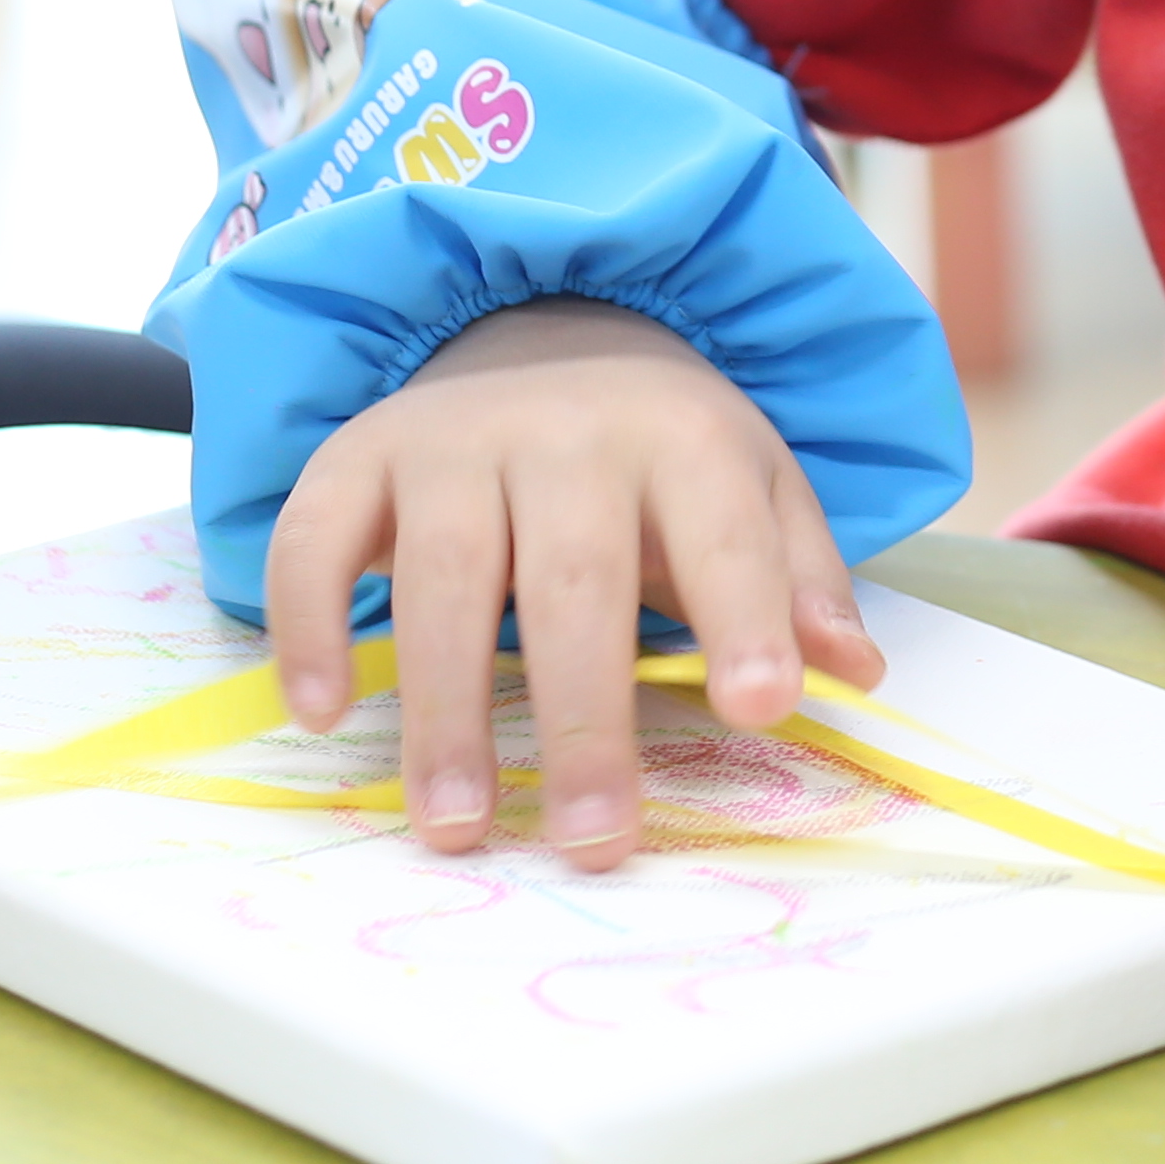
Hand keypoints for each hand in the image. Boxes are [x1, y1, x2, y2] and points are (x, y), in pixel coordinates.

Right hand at [261, 298, 882, 868]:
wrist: (539, 325)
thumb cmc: (659, 453)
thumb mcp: (752, 489)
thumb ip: (800, 581)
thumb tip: (856, 673)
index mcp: (681, 437)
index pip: (723, 534)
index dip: (746, 616)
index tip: (763, 710)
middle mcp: (565, 429)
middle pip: (574, 578)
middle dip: (582, 715)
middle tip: (593, 838)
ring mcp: (452, 438)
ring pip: (442, 572)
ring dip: (445, 709)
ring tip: (456, 824)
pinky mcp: (359, 454)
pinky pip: (316, 536)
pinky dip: (308, 621)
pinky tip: (325, 712)